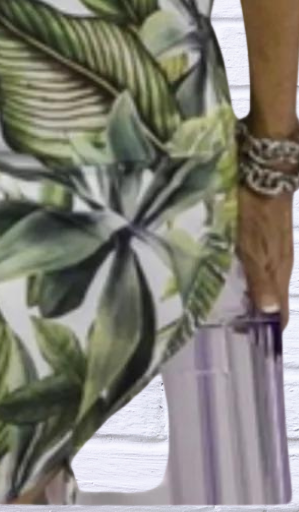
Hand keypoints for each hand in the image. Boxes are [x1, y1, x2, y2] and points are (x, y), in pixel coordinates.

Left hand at [236, 185, 293, 325]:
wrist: (266, 177)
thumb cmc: (256, 213)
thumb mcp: (253, 248)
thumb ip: (260, 279)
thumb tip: (271, 312)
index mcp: (280, 272)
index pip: (282, 310)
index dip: (270, 328)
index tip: (251, 341)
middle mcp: (283, 265)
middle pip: (276, 298)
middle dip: (260, 314)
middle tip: (235, 325)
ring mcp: (278, 251)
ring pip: (270, 282)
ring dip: (256, 295)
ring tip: (234, 303)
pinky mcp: (272, 238)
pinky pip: (264, 265)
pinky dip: (254, 276)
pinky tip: (238, 274)